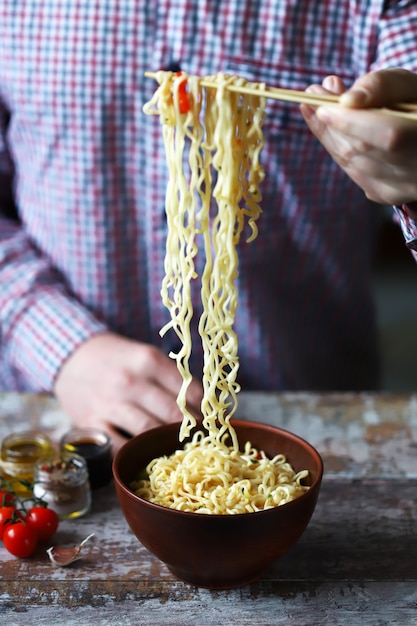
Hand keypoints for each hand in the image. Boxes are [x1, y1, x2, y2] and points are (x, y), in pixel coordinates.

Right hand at [54, 332, 202, 452]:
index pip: (189, 390)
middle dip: (191, 429)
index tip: (212, 420)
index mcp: (149, 360)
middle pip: (173, 413)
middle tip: (200, 439)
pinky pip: (120, 446)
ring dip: (166, 442)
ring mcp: (110, 403)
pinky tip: (146, 452)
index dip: (205, 410)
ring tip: (177, 447)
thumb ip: (173, 378)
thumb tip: (206, 406)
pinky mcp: (92, 423)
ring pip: (149, 431)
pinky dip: (136, 452)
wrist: (72, 357)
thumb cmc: (118, 359)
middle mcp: (130, 381)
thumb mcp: (146, 356)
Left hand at [300, 69, 416, 208]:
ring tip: (316, 110)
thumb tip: (346, 100)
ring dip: (330, 137)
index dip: (352, 122)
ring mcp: (402, 189)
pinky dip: (337, 150)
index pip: (389, 136)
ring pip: (353, 164)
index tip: (321, 105)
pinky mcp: (387, 195)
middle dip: (332, 126)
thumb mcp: (404, 86)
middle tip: (310, 101)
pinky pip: (353, 172)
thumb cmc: (414, 103)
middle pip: (364, 151)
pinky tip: (329, 131)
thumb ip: (378, 87)